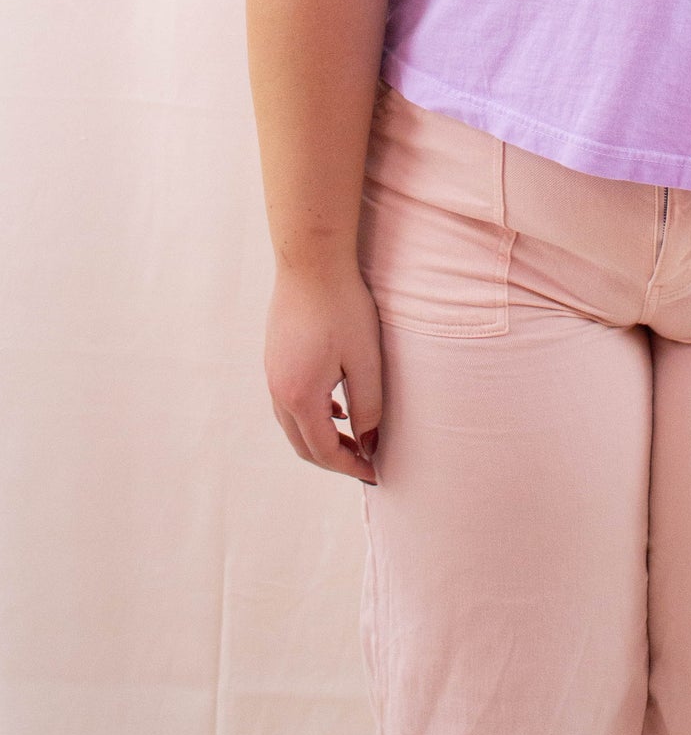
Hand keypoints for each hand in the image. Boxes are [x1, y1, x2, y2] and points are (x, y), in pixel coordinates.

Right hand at [264, 259, 383, 484]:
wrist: (310, 260)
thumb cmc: (343, 306)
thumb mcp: (366, 360)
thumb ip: (369, 407)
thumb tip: (369, 443)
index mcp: (300, 396)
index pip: (323, 450)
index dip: (350, 466)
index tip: (375, 473)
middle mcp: (279, 389)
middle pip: (302, 444)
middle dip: (333, 459)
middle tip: (365, 463)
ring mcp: (272, 372)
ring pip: (293, 424)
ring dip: (320, 438)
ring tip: (354, 439)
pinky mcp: (275, 356)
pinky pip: (289, 401)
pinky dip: (311, 415)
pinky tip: (336, 407)